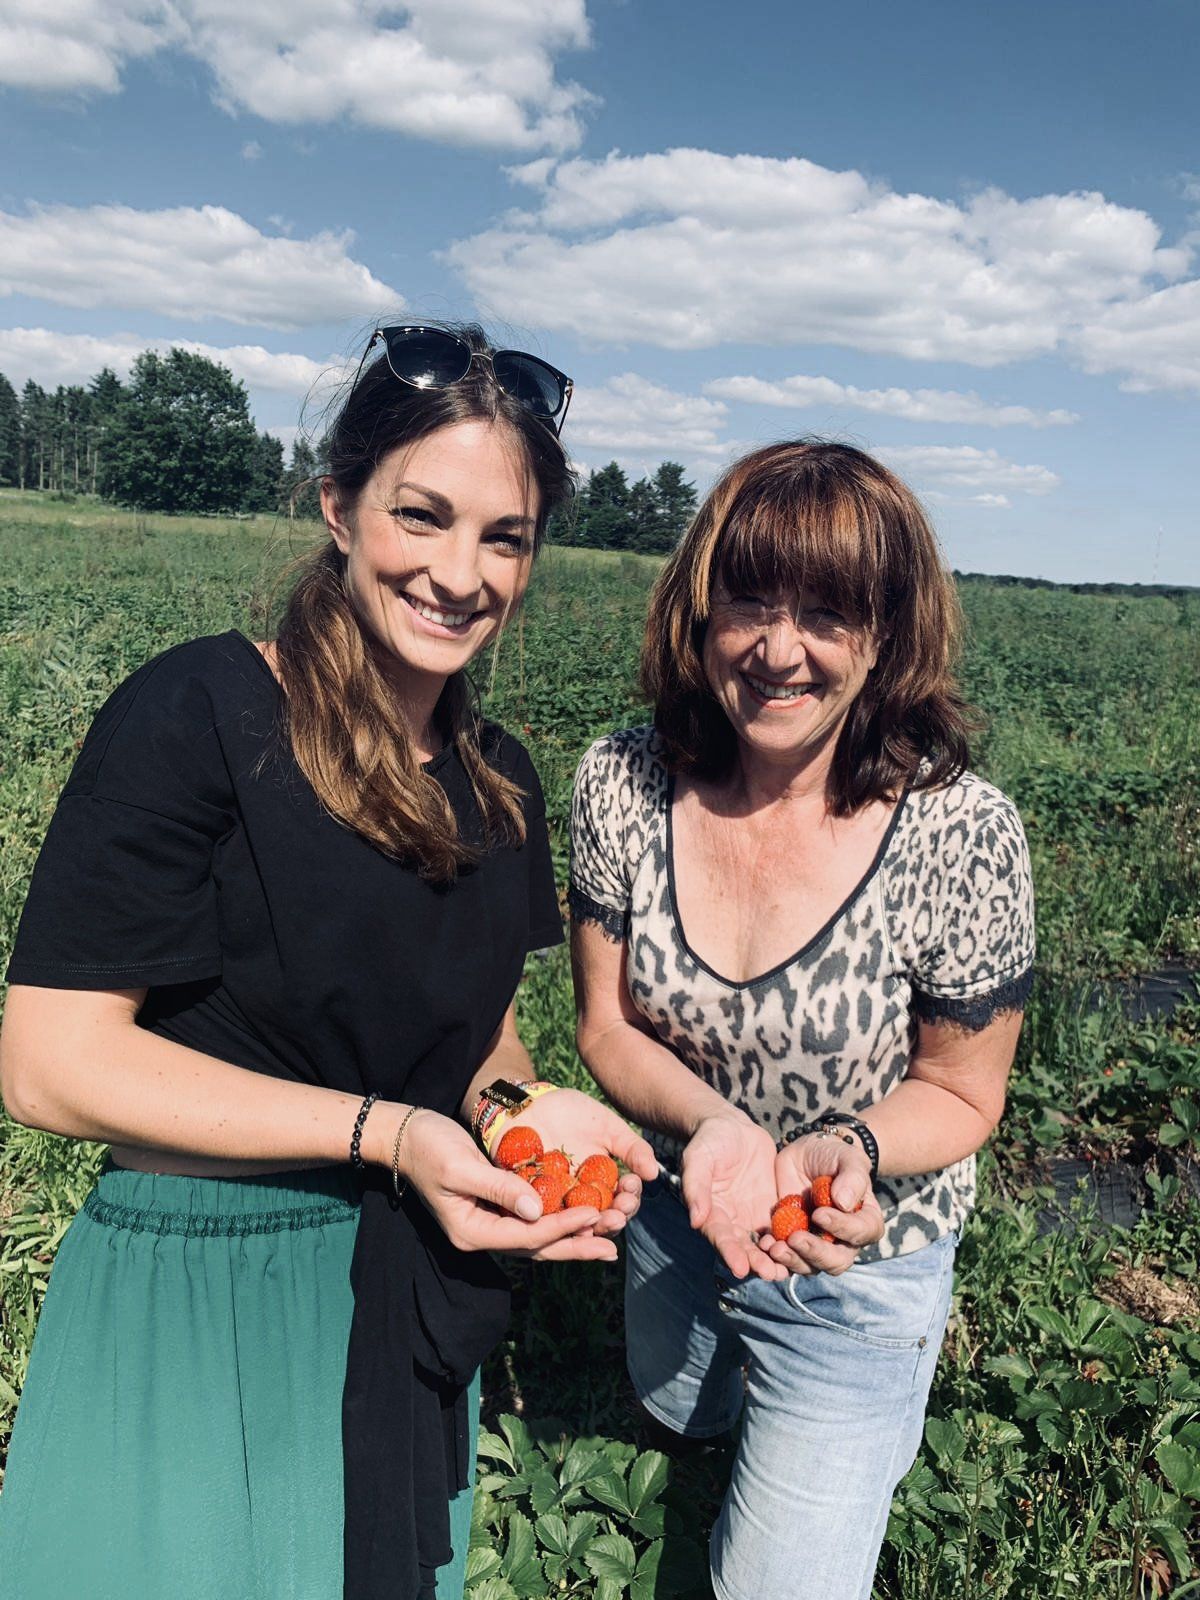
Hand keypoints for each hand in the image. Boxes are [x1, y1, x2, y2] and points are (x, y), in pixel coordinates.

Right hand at [398, 1108, 622, 1261]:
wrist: (406, 1136)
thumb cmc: (429, 1146)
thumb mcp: (461, 1166)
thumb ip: (499, 1188)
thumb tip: (538, 1211)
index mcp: (470, 1231)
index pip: (525, 1235)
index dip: (561, 1227)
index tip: (593, 1215)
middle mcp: (480, 1234)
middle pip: (535, 1247)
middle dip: (574, 1247)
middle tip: (612, 1250)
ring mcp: (486, 1224)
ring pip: (535, 1239)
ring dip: (569, 1240)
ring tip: (605, 1241)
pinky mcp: (492, 1210)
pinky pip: (529, 1223)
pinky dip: (555, 1224)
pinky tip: (579, 1220)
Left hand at [498, 1087, 658, 1237]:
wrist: (532, 1102)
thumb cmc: (572, 1113)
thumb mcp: (608, 1127)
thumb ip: (632, 1149)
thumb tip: (653, 1174)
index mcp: (603, 1185)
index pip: (621, 1202)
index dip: (629, 1200)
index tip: (631, 1189)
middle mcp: (582, 1199)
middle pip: (602, 1220)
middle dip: (613, 1219)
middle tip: (619, 1213)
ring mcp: (557, 1203)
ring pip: (575, 1225)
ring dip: (589, 1226)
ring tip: (598, 1220)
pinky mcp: (530, 1201)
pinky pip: (544, 1216)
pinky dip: (556, 1221)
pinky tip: (567, 1217)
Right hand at [680, 1110, 786, 1281]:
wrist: (733, 1127)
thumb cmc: (710, 1141)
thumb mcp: (699, 1159)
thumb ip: (696, 1187)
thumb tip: (695, 1219)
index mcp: (710, 1213)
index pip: (719, 1238)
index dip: (730, 1253)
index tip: (741, 1269)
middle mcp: (731, 1222)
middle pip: (744, 1249)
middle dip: (757, 1263)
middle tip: (771, 1273)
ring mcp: (753, 1218)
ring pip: (765, 1245)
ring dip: (775, 1258)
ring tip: (788, 1268)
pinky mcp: (773, 1210)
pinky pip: (783, 1229)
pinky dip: (791, 1241)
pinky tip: (804, 1248)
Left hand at [766, 1132, 884, 1276]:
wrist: (805, 1155)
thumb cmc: (834, 1156)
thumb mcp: (848, 1157)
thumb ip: (853, 1177)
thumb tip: (844, 1203)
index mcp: (864, 1220)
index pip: (861, 1233)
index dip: (843, 1228)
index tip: (819, 1213)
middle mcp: (843, 1240)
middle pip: (836, 1261)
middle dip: (816, 1253)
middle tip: (795, 1239)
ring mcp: (816, 1244)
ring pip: (809, 1266)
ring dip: (792, 1260)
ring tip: (774, 1247)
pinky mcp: (792, 1244)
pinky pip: (785, 1259)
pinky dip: (774, 1256)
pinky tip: (763, 1243)